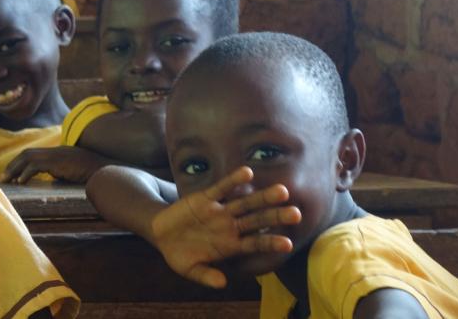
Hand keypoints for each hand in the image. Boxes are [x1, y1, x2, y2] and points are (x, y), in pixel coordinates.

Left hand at [5, 146, 106, 183]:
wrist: (106, 171)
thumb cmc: (93, 174)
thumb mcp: (74, 172)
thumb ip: (61, 173)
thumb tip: (52, 180)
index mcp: (58, 154)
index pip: (34, 155)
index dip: (21, 163)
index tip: (11, 174)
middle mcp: (56, 152)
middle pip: (28, 153)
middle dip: (13, 165)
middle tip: (2, 177)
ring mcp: (57, 155)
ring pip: (29, 157)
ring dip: (15, 168)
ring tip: (7, 179)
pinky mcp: (58, 161)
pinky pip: (37, 165)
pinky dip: (26, 172)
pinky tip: (20, 181)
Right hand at [150, 167, 300, 287]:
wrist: (160, 234)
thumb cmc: (180, 254)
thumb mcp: (190, 269)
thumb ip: (206, 276)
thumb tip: (222, 283)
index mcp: (230, 245)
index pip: (255, 243)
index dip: (270, 243)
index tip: (287, 243)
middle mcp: (230, 226)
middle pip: (257, 220)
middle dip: (275, 217)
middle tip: (296, 214)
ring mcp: (220, 211)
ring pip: (246, 203)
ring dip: (263, 197)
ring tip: (282, 192)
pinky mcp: (206, 197)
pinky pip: (222, 188)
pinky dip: (233, 181)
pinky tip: (247, 173)